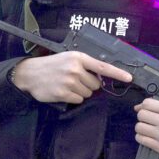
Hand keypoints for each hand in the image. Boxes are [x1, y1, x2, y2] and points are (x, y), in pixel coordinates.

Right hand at [10, 52, 131, 103]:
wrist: (29, 73)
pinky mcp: (62, 93)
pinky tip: (63, 91)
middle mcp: (75, 69)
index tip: (129, 78)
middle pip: (96, 84)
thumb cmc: (52, 65)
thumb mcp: (69, 58)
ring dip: (80, 91)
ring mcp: (69, 82)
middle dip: (88, 84)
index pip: (103, 67)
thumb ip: (86, 65)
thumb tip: (103, 76)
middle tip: (74, 79)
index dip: (118, 73)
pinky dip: (73, 98)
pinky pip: (79, 100)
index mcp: (78, 58)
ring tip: (66, 84)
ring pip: (88, 93)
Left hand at [134, 99, 158, 157]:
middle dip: (144, 116)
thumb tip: (139, 107)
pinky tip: (149, 136)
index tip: (147, 109)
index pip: (147, 103)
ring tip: (149, 129)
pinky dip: (142, 137)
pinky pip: (141, 140)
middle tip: (150, 119)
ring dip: (143, 127)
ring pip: (139, 127)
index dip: (145, 106)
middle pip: (141, 115)